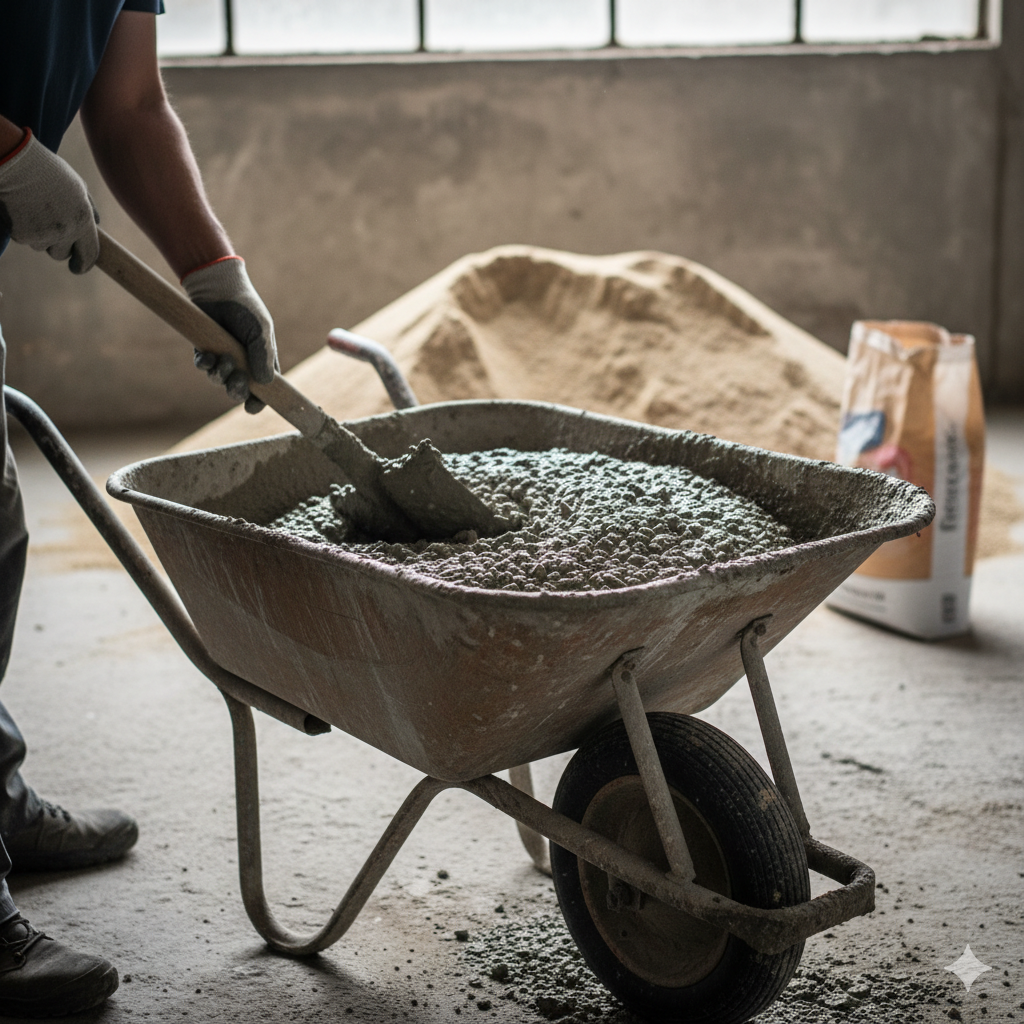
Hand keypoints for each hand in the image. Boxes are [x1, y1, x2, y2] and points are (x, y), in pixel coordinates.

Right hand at [0, 130, 99, 272]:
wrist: (15, 161)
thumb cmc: (48, 171)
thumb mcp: (77, 186)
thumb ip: (89, 208)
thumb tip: (97, 225)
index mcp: (83, 220)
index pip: (89, 254)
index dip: (84, 265)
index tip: (77, 268)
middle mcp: (65, 231)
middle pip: (61, 254)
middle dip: (57, 245)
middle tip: (49, 224)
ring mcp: (42, 234)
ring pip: (41, 246)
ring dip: (39, 235)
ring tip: (34, 208)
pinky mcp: (20, 234)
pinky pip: (24, 238)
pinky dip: (22, 228)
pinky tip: (21, 208)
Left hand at [182, 256, 278, 413]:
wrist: (221, 288)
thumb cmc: (247, 309)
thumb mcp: (262, 332)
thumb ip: (264, 356)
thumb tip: (265, 383)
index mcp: (261, 362)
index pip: (262, 390)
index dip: (258, 402)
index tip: (252, 408)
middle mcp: (242, 363)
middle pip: (238, 390)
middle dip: (237, 391)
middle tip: (237, 384)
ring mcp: (223, 358)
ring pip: (219, 380)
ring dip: (221, 376)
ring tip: (224, 361)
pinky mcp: (205, 350)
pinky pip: (203, 366)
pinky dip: (205, 365)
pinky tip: (208, 356)